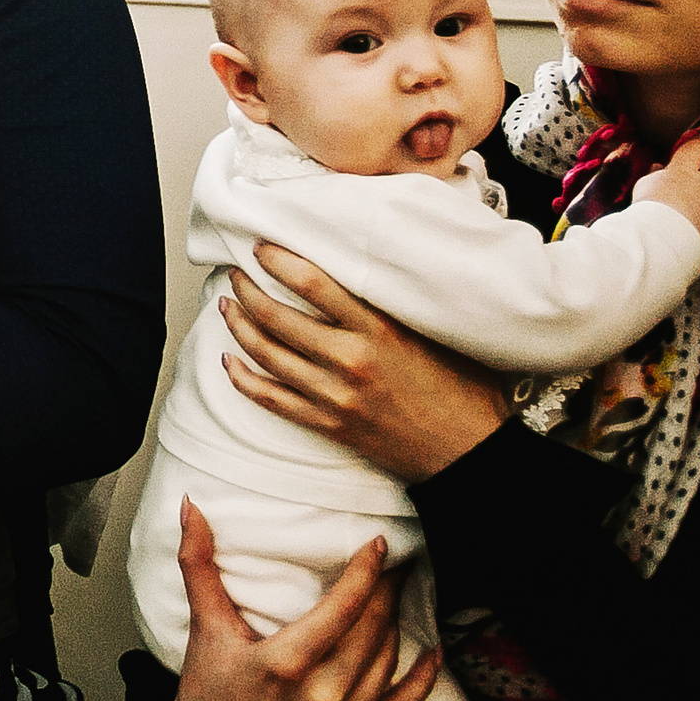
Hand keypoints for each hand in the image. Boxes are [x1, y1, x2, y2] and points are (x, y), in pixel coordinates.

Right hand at [175, 500, 440, 700]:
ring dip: (396, 622)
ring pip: (387, 659)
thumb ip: (198, 567)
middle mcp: (321, 693)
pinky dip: (421, 678)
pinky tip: (431, 654)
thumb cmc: (209, 696)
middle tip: (394, 562)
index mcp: (286, 662)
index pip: (343, 608)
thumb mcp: (205, 631)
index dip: (366, 572)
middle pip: (372, 629)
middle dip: (387, 590)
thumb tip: (192, 508)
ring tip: (396, 593)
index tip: (379, 545)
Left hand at [219, 244, 510, 483]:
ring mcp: (335, 397)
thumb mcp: (435, 333)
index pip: (313, 284)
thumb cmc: (463, 391)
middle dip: (247, 290)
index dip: (278, 260)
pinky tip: (228, 363)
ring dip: (239, 327)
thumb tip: (361, 269)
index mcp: (379, 331)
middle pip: (278, 318)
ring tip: (227, 306)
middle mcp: (350, 361)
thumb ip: (394, 305)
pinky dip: (244, 380)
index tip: (259, 245)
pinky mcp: (330, 426)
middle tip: (234, 272)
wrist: (472, 454)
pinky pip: (272, 400)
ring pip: (267, 356)